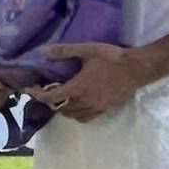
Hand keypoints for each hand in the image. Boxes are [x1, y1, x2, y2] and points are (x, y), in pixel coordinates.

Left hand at [35, 40, 151, 122]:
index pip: (51, 98)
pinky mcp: (105, 109)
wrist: (138, 68)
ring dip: (64, 109)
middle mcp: (85, 101)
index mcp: (78, 88)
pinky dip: (78, 114)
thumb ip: (64, 51)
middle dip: (51, 101)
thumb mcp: (87, 50)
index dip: (37, 95)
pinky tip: (79, 104)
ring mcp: (96, 107)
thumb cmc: (112, 58)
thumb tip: (43, 51)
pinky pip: (86, 118)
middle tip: (48, 90)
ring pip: (72, 115)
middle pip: (60, 109)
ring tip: (63, 98)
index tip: (31, 89)